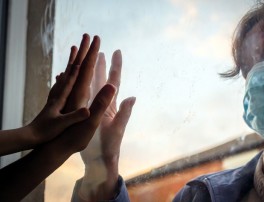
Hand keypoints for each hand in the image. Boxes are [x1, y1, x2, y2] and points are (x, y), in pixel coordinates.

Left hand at [28, 46, 89, 144]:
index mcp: (63, 95)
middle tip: (84, 38)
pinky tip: (64, 74)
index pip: (75, 74)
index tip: (90, 46)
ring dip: (72, 60)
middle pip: (71, 68)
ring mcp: (57, 94)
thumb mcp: (62, 125)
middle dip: (79, 53)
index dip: (83, 59)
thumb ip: (74, 116)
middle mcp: (60, 91)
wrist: (31, 136)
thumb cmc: (46, 131)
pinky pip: (63, 82)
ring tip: (74, 49)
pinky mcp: (56, 99)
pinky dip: (66, 74)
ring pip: (66, 72)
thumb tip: (88, 110)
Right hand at [79, 50, 134, 199]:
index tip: (116, 51)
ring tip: (87, 63)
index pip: (114, 81)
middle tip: (100, 52)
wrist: (98, 161)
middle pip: (102, 81)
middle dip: (101, 66)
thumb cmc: (109, 147)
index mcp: (112, 105)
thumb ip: (124, 113)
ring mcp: (94, 110)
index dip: (115, 66)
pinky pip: (80, 99)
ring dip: (90, 75)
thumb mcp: (117, 129)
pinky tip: (73, 84)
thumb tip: (132, 96)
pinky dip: (77, 89)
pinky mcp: (85, 116)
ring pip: (91, 88)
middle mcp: (103, 105)